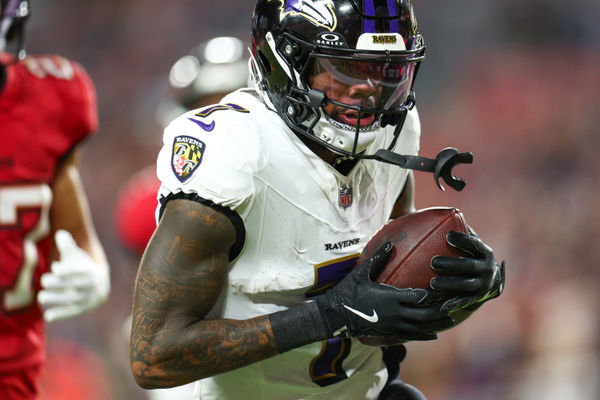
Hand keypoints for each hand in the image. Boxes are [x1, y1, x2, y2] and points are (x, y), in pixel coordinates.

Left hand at [38, 230, 109, 321]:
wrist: (99, 284)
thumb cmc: (81, 266)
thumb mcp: (76, 255)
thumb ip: (67, 245)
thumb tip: (60, 234)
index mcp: (90, 270)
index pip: (79, 271)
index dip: (67, 270)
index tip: (55, 268)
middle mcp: (91, 284)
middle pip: (75, 285)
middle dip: (59, 284)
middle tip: (43, 280)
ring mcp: (88, 297)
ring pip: (73, 299)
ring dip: (57, 299)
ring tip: (40, 297)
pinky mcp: (83, 308)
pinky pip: (72, 312)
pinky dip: (61, 314)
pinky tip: (47, 316)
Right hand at [315, 242, 453, 340]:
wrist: (335, 315)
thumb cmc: (347, 291)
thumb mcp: (362, 272)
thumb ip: (378, 258)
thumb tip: (392, 245)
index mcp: (390, 297)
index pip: (419, 296)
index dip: (434, 293)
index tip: (445, 286)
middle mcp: (395, 313)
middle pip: (425, 314)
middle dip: (441, 310)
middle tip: (455, 304)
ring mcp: (393, 325)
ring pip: (421, 328)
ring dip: (437, 324)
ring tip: (451, 320)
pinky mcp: (389, 333)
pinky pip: (411, 336)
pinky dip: (424, 335)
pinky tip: (434, 334)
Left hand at [430, 231, 504, 312]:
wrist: (487, 282)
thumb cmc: (467, 255)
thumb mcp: (467, 243)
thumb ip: (455, 230)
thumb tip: (435, 213)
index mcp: (484, 251)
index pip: (474, 244)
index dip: (463, 240)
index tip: (448, 236)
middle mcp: (487, 268)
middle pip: (469, 266)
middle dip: (452, 264)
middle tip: (433, 261)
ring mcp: (483, 285)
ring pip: (466, 285)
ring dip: (450, 284)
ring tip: (432, 283)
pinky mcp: (477, 299)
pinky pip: (464, 301)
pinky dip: (453, 304)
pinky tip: (440, 306)